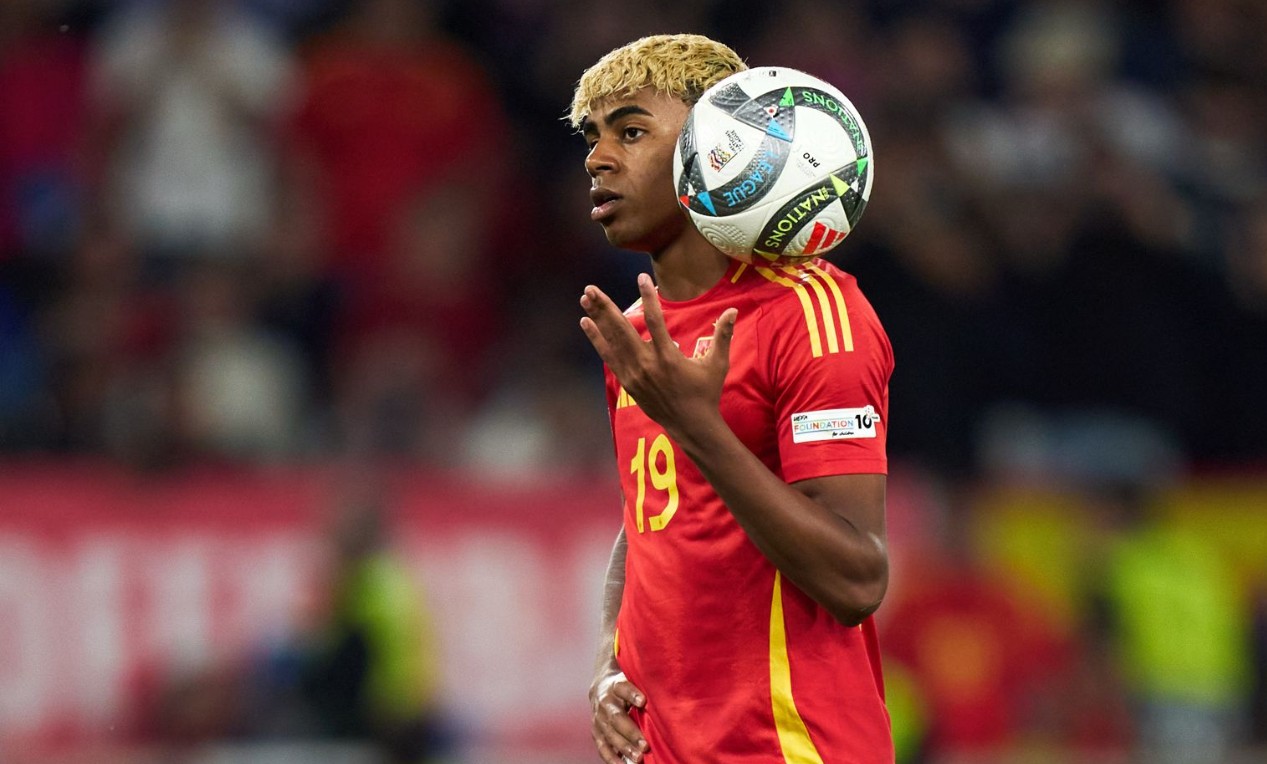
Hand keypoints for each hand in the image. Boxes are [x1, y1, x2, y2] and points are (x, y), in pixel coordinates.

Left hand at [580, 274, 737, 439]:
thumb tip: (733, 310)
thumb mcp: (717, 364)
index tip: (642, 278)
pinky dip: (597, 339)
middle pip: (622, 329)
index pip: (656, 320)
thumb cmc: (706, 393)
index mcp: (669, 357)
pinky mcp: (627, 382)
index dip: (649, 297)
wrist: (691, 425)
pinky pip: (609, 356)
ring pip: (612, 341)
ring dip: (598, 319)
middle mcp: (647, 364)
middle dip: (605, 307)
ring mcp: (634, 374)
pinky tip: (587, 323)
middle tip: (591, 288)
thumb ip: (723, 335)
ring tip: (585, 299)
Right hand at [590, 670, 647, 762]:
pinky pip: (602, 747)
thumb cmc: (628, 686)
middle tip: (645, 745)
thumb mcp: (634, 680)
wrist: (601, 688)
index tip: (643, 701)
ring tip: (639, 758)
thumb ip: (647, 686)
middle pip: (616, 718)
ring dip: (624, 748)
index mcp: (615, 686)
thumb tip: (670, 695)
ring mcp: (598, 719)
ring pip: (609, 735)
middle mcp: (604, 702)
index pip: (622, 688)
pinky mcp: (596, 733)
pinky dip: (612, 758)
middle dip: (631, 732)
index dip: (631, 694)